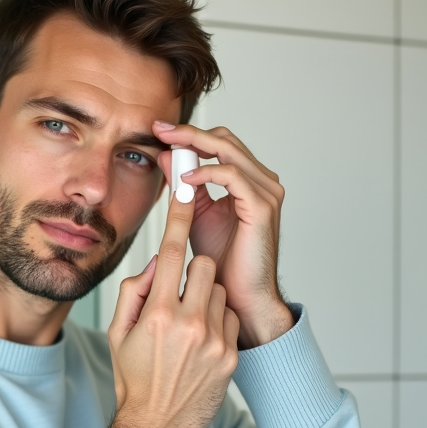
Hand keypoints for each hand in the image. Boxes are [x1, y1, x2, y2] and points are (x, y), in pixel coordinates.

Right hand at [105, 192, 240, 427]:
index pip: (170, 252)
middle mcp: (187, 323)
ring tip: (188, 324)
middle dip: (192, 272)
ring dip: (204, 296)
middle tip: (178, 294)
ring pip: (217, 289)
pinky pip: (228, 316)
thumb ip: (134, 292)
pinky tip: (201, 342)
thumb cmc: (134, 378)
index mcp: (156, 313)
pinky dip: (217, 320)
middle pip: (202, 266)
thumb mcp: (119, 333)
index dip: (177, 216)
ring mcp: (213, 339)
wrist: (157, 426)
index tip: (184, 187)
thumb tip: (155, 266)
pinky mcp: (229, 354)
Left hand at [155, 122, 293, 348]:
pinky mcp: (262, 207)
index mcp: (249, 181)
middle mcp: (262, 181)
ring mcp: (267, 192)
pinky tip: (185, 180)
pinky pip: (232, 175)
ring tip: (168, 148)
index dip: (190, 134)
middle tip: (159, 130)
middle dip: (189, 132)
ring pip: (229, 151)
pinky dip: (206, 172)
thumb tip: (167, 155)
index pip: (220, 144)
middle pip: (225, 139)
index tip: (159, 130)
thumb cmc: (221, 262)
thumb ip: (183, 185)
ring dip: (195, 146)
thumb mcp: (195, 214)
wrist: (238, 297)